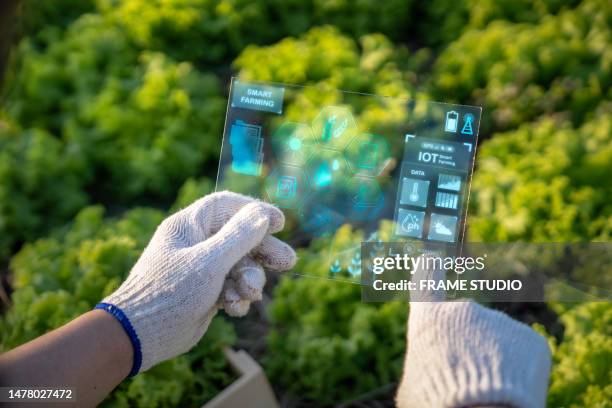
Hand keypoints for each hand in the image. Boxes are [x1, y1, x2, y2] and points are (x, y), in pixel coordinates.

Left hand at [96, 191, 296, 374]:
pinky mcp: (205, 292)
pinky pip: (231, 287)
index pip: (227, 206)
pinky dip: (237, 296)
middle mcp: (195, 243)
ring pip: (240, 265)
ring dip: (250, 279)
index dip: (255, 210)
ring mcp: (201, 268)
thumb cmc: (170, 292)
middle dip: (263, 251)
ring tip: (250, 293)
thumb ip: (238, 237)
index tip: (280, 222)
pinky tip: (233, 308)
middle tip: (288, 261)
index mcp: (189, 226)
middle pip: (240, 237)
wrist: (140, 336)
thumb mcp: (209, 262)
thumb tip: (261, 214)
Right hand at [396, 259, 550, 407]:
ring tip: (488, 388)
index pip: (426, 279)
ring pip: (495, 340)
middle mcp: (463, 310)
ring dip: (493, 358)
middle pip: (465, 326)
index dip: (429, 268)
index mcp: (428, 320)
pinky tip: (509, 387)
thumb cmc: (437, 403)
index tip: (432, 258)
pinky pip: (521, 351)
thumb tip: (430, 361)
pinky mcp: (530, 338)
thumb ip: (423, 360)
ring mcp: (499, 321)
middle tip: (465, 376)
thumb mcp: (414, 383)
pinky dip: (517, 368)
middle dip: (467, 344)